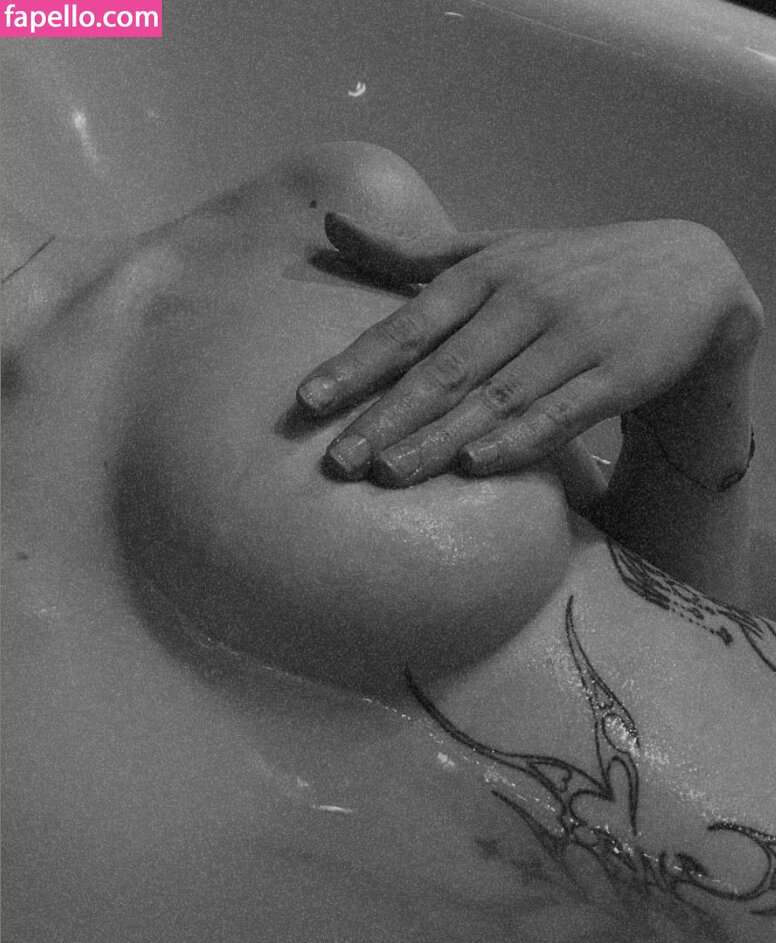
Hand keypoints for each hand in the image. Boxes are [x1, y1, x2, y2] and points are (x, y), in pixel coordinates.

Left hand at [297, 212, 758, 485]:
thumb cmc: (567, 269)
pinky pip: (562, 413)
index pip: (409, 325)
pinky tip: (478, 466)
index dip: (356, 364)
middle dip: (386, 416)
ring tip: (388, 473)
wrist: (687, 273)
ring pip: (495, 397)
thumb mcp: (494, 249)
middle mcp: (521, 303)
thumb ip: (412, 254)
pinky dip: (520, 439)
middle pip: (444, 368)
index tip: (307, 403)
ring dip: (440, 437)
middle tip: (337, 461)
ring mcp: (571, 339)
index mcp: (484, 274)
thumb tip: (331, 228)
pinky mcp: (617, 374)